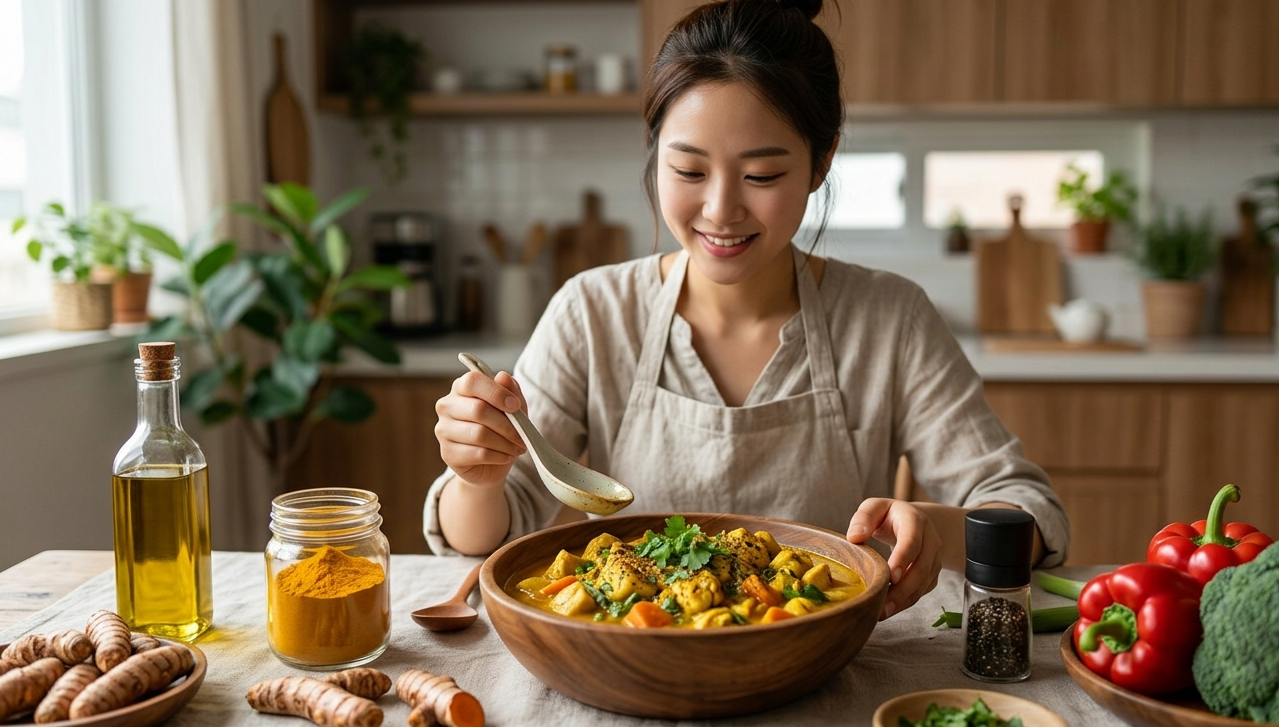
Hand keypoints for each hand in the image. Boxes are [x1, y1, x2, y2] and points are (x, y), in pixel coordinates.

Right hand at [434, 370, 527, 488]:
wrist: (491, 464)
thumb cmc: (501, 429)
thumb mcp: (513, 408)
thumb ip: (510, 390)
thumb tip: (503, 376)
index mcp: (461, 388)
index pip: (472, 381)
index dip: (496, 392)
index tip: (515, 406)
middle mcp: (447, 406)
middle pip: (478, 410)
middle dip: (507, 425)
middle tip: (522, 435)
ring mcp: (444, 430)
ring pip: (479, 434)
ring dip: (505, 443)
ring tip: (517, 447)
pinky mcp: (448, 454)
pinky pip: (478, 453)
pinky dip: (499, 456)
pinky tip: (507, 456)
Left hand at [846, 498, 942, 620]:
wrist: (916, 521)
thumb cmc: (889, 516)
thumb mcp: (875, 507)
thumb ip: (863, 518)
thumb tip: (854, 537)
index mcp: (915, 520)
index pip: (912, 541)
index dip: (903, 559)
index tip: (891, 577)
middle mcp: (931, 540)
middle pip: (921, 568)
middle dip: (902, 590)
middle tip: (882, 606)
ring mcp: (935, 558)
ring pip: (923, 583)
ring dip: (904, 600)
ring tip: (882, 613)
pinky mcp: (933, 573)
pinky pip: (922, 591)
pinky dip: (906, 602)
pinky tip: (889, 609)